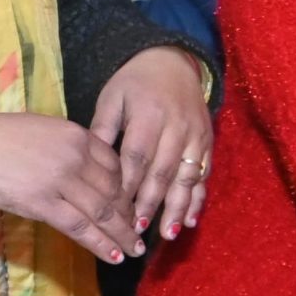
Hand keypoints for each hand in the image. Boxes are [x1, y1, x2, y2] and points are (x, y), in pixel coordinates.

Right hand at [0, 109, 138, 264]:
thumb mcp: (44, 130)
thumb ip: (68, 147)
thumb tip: (85, 171)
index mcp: (77, 136)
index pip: (115, 166)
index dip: (126, 189)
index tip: (129, 204)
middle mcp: (76, 158)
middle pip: (114, 191)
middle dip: (128, 215)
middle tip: (137, 232)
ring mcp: (61, 181)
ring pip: (102, 212)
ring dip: (121, 234)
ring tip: (133, 250)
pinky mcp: (43, 204)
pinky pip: (79, 227)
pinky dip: (100, 243)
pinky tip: (113, 255)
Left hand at [88, 45, 213, 240]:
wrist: (172, 62)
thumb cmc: (133, 82)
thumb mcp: (111, 97)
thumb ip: (103, 128)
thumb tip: (88, 160)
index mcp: (149, 116)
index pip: (137, 156)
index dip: (128, 185)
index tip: (116, 210)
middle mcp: (176, 128)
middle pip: (163, 172)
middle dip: (150, 203)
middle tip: (136, 230)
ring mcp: (195, 137)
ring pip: (186, 178)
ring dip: (176, 208)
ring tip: (165, 233)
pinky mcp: (207, 143)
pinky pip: (203, 175)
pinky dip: (197, 198)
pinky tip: (189, 219)